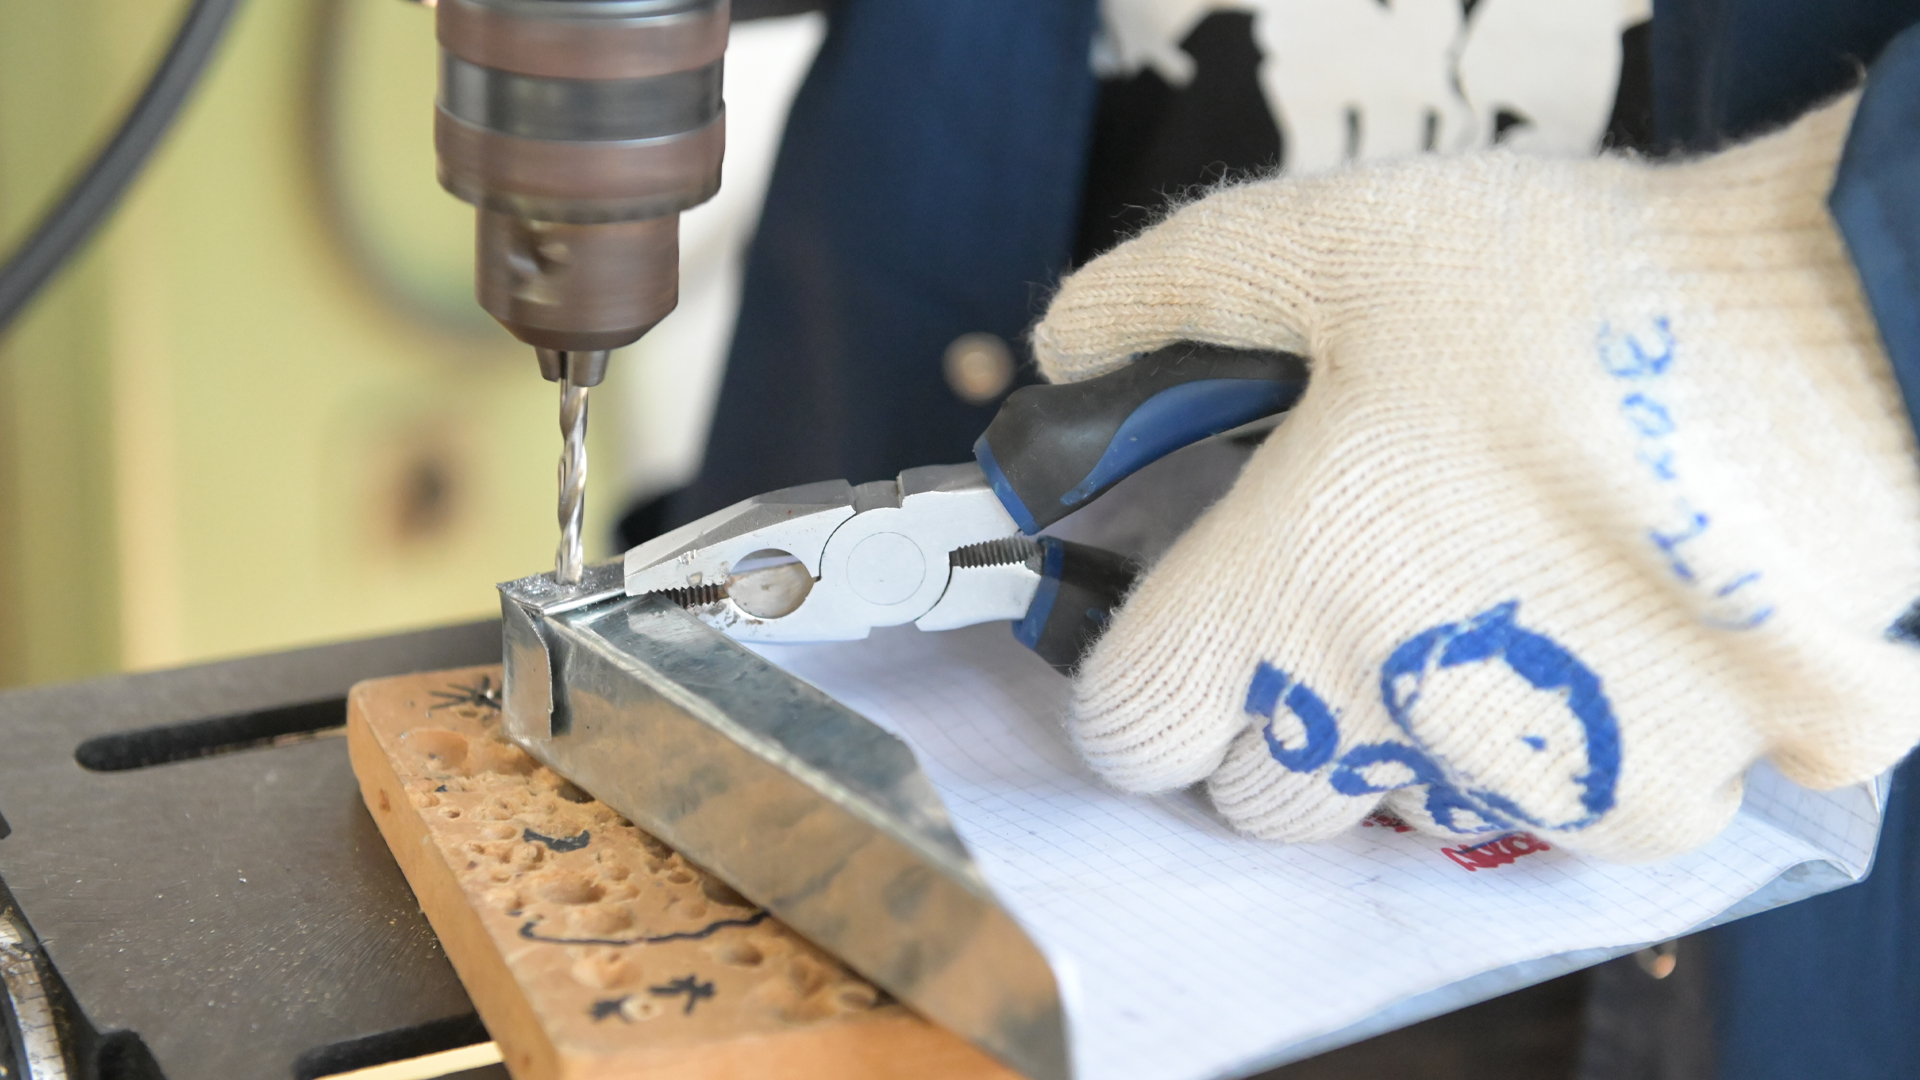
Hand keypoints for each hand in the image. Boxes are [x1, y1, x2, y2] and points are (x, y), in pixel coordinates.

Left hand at [1032, 93, 1919, 861]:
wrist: (1837, 349)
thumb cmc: (1573, 297)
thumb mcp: (1336, 240)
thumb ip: (1170, 291)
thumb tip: (1067, 343)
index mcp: (1275, 604)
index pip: (1129, 732)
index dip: (1142, 678)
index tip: (1183, 626)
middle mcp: (1381, 726)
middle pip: (1261, 793)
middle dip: (1276, 709)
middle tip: (1345, 586)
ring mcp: (1521, 783)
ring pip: (1407, 809)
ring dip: (1417, 730)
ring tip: (1490, 586)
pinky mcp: (1655, 804)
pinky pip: (1561, 812)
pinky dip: (1563, 741)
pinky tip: (1603, 626)